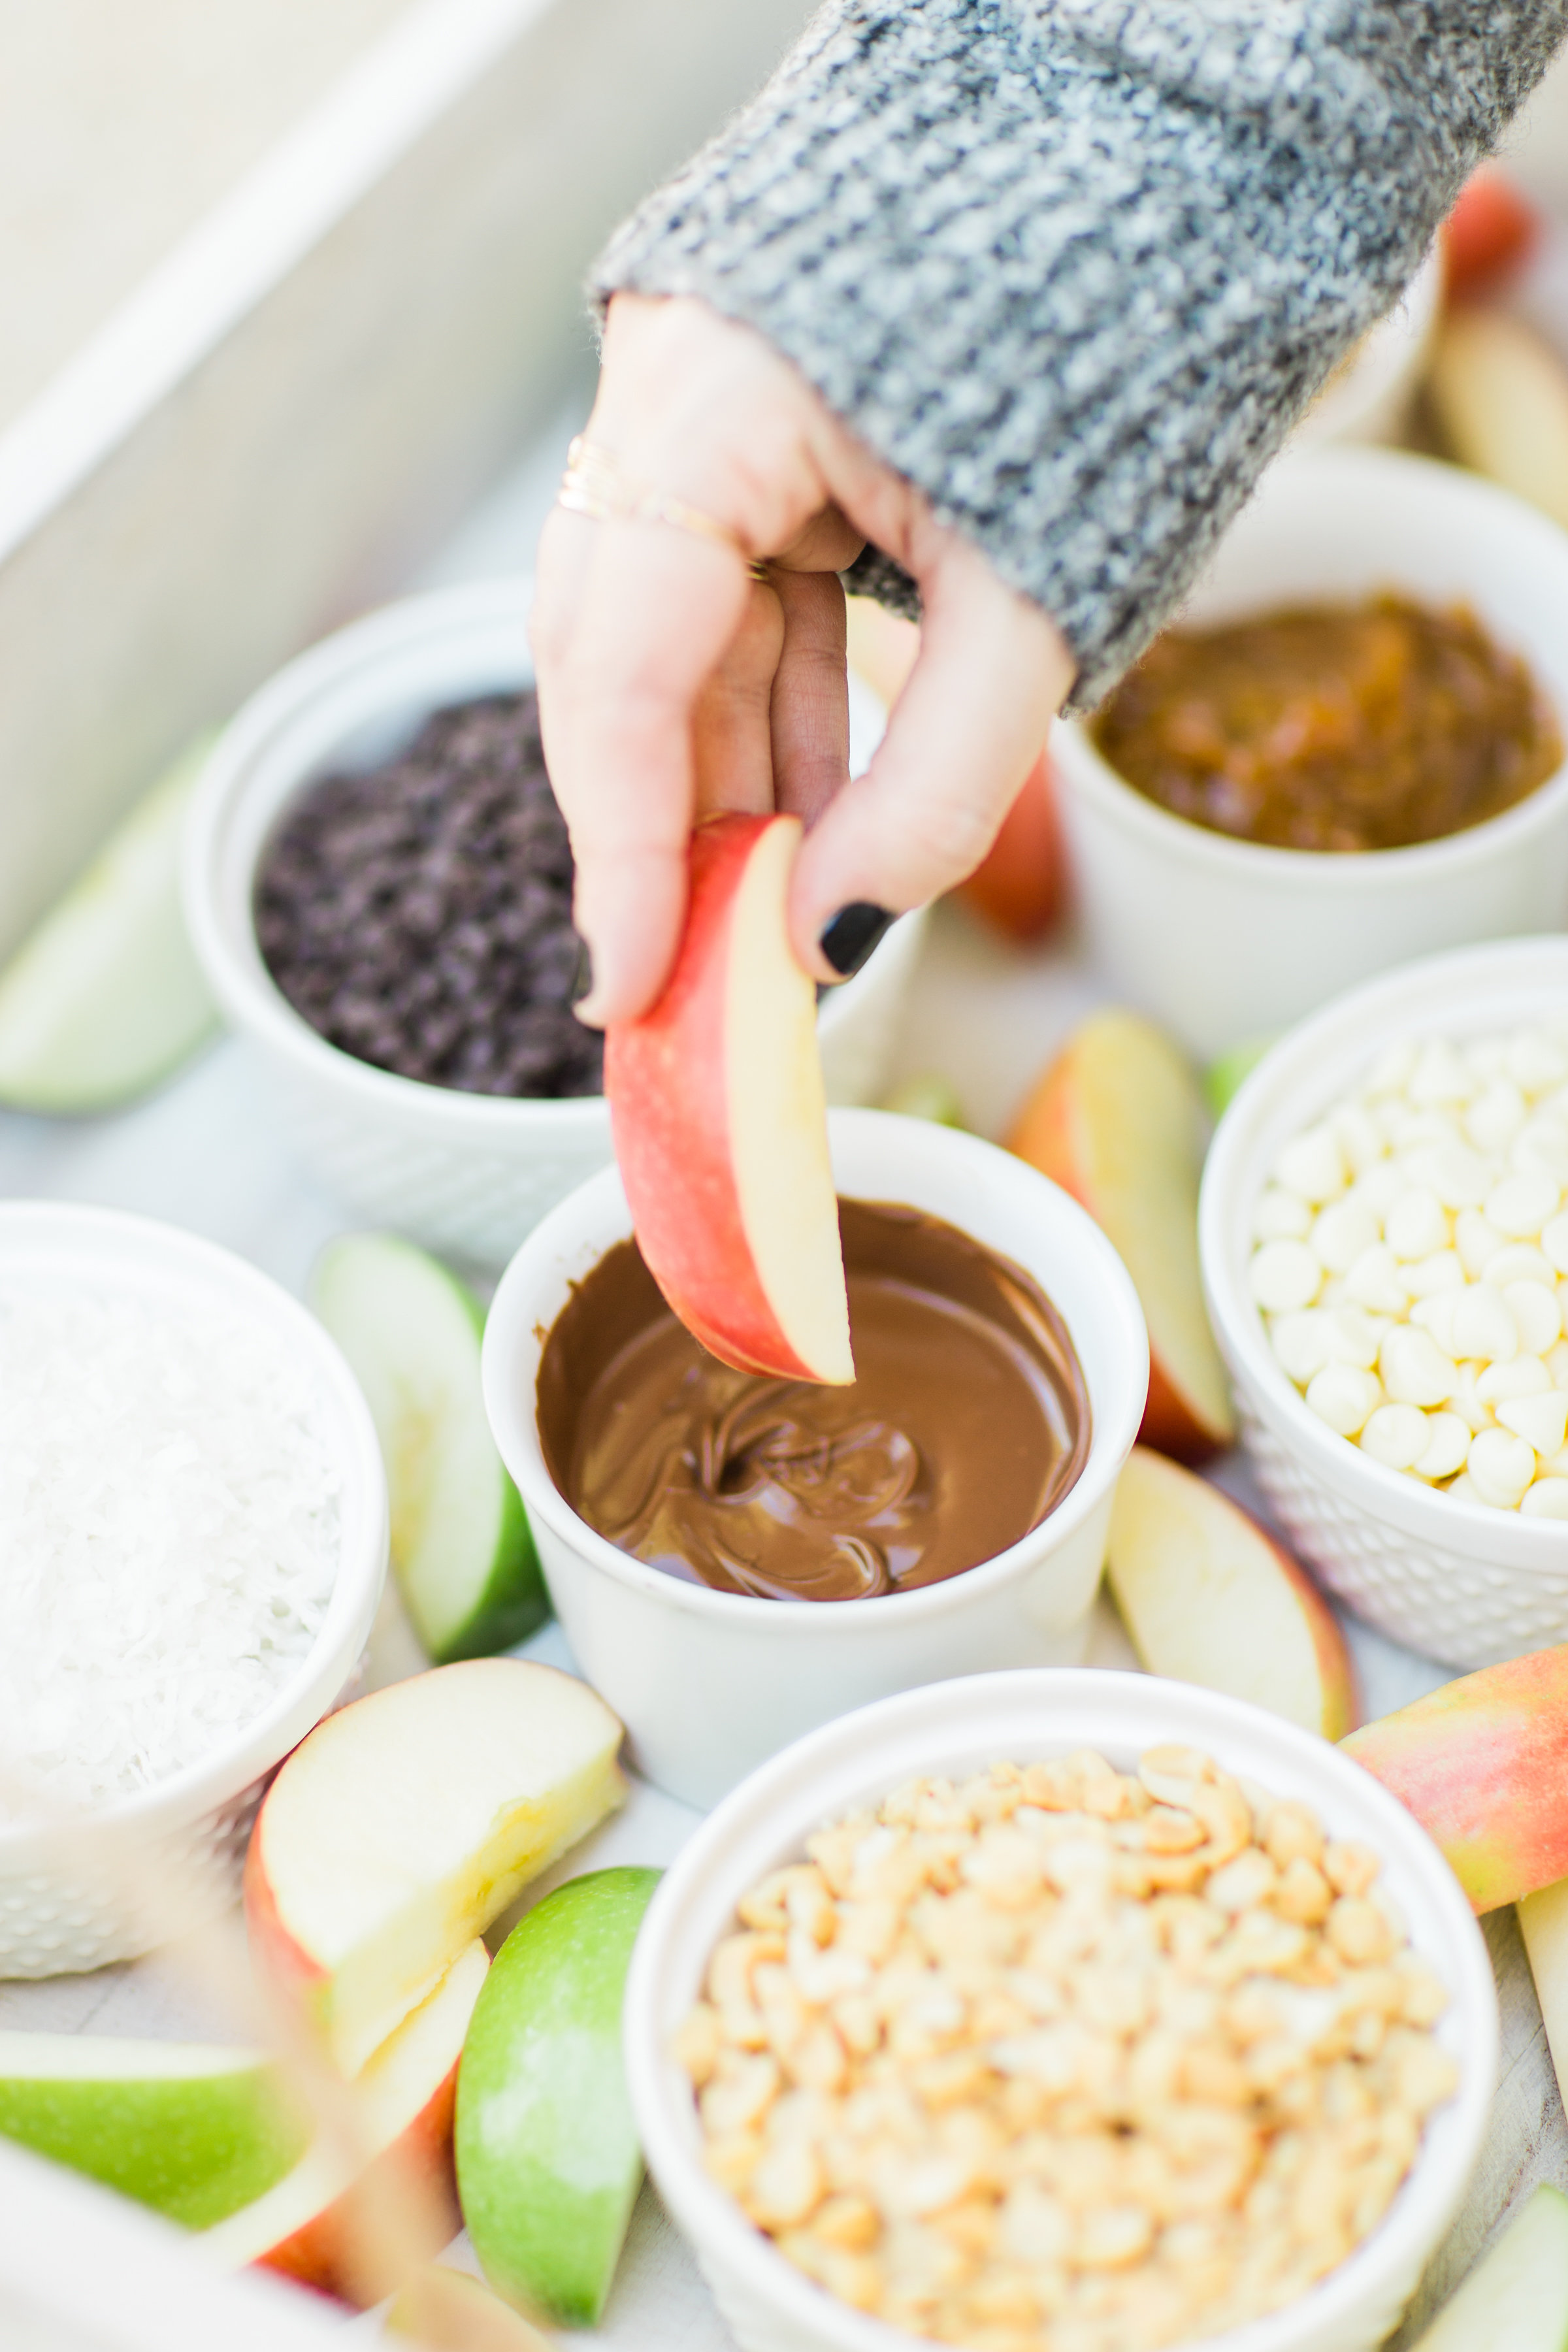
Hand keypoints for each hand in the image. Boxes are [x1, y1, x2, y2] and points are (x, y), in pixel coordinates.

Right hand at [532, 293, 1073, 1024]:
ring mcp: (704, 415)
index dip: (615, 843)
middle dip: (658, 831)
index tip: (625, 983)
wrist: (1175, 178)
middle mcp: (670, 394)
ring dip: (720, 793)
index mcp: (712, 396)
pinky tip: (809, 829)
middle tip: (693, 980)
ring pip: (669, 648)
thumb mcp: (1040, 603)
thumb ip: (934, 786)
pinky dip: (771, 724)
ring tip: (771, 921)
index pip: (616, 657)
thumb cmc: (1117, 351)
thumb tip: (827, 943)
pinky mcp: (756, 446)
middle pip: (614, 660)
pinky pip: (734, 610)